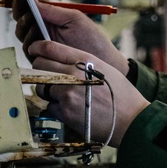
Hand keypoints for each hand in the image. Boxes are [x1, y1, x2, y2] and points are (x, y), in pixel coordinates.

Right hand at [10, 0, 128, 74]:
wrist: (101, 63)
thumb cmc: (92, 40)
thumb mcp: (74, 19)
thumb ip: (52, 10)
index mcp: (51, 18)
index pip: (31, 5)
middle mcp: (43, 30)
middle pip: (21, 17)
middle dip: (19, 7)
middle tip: (20, 0)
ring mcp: (41, 44)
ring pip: (21, 32)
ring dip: (23, 23)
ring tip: (30, 17)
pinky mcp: (41, 59)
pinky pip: (28, 48)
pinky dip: (30, 39)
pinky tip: (36, 33)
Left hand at [30, 41, 148, 147]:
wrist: (131, 120)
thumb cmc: (121, 94)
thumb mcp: (103, 68)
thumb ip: (80, 61)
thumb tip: (59, 59)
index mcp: (84, 59)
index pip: (49, 47)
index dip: (37, 48)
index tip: (35, 51)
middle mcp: (73, 74)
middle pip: (39, 65)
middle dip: (40, 69)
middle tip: (47, 75)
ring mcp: (67, 94)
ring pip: (41, 87)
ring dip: (48, 90)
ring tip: (63, 95)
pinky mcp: (64, 112)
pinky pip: (49, 106)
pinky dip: (56, 108)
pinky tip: (71, 109)